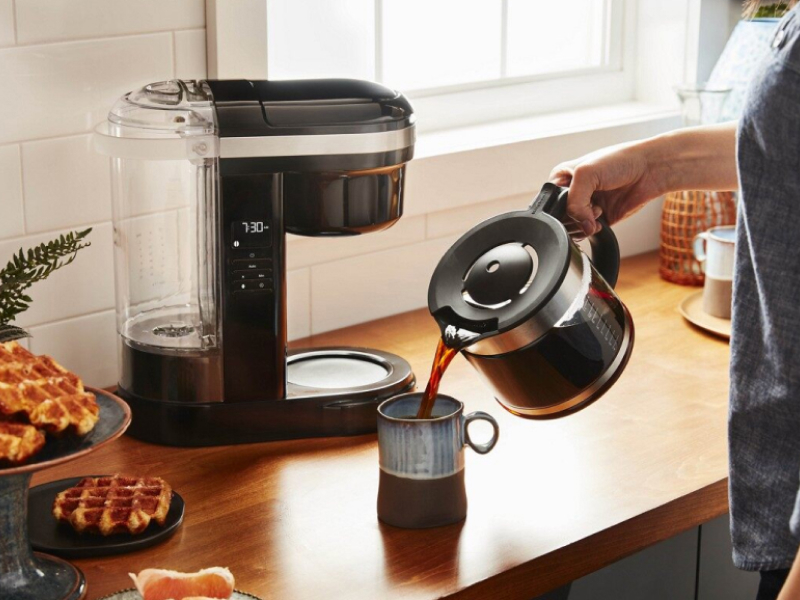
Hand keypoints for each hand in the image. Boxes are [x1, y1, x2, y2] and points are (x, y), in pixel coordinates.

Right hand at [549, 140, 667, 236]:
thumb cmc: (620, 161)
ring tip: (597, 209)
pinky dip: (592, 230)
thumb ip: (574, 202)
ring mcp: (586, 207)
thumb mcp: (586, 174)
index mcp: (562, 178)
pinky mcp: (598, 219)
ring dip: (584, 223)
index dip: (559, 206)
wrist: (649, 169)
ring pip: (571, 227)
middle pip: (559, 217)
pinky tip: (601, 219)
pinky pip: (586, 233)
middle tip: (589, 205)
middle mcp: (572, 193)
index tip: (573, 203)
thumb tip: (580, 225)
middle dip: (574, 216)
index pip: (549, 201)